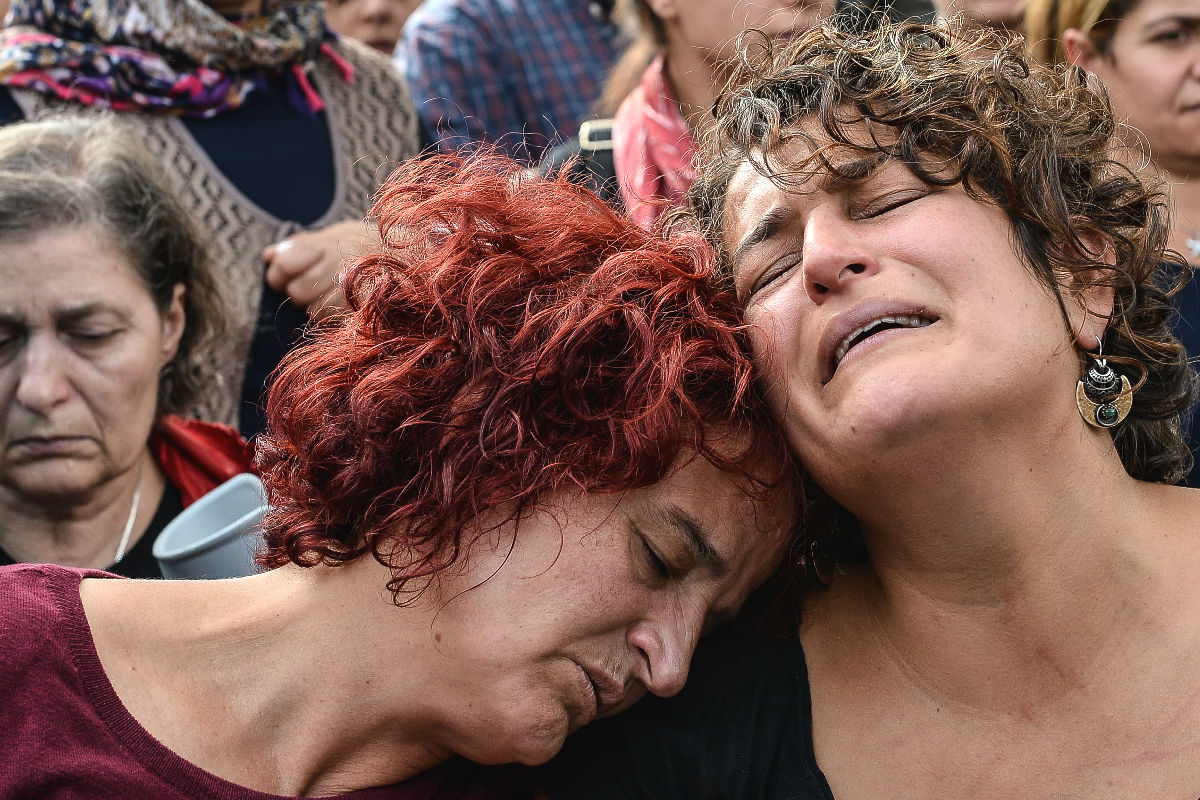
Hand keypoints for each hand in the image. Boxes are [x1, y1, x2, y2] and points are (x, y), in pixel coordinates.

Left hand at [263, 219, 378, 318]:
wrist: (417, 260)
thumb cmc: (374, 245)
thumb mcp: (338, 233)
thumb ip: (302, 244)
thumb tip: (269, 255)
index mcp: (330, 244)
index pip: (285, 264)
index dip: (278, 274)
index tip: (280, 277)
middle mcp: (340, 266)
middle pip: (296, 292)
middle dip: (299, 292)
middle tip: (315, 284)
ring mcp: (353, 291)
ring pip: (312, 311)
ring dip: (317, 306)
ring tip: (335, 293)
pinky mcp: (363, 311)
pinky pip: (333, 321)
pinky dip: (334, 316)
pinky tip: (345, 304)